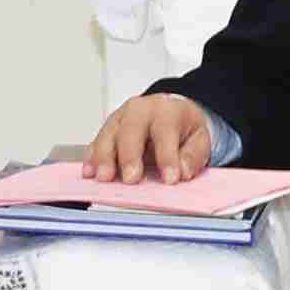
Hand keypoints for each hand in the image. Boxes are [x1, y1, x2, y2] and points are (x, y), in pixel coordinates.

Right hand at [88, 92, 214, 185]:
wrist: (168, 112)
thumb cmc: (183, 128)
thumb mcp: (200, 139)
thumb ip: (193, 155)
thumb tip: (183, 172)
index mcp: (166, 110)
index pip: (165, 132)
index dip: (167, 157)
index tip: (170, 179)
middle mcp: (140, 110)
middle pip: (130, 130)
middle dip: (129, 156)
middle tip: (131, 179)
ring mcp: (120, 118)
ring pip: (108, 135)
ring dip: (104, 158)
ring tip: (104, 178)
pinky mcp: (107, 129)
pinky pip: (96, 142)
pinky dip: (92, 158)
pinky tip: (89, 171)